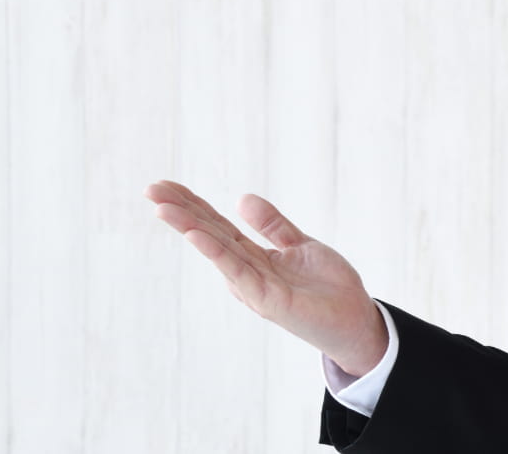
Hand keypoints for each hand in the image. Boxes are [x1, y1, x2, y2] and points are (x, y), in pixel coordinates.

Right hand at [145, 180, 388, 375]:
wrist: (356, 320)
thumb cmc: (329, 288)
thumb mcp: (300, 245)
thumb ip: (273, 225)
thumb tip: (241, 198)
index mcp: (254, 258)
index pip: (218, 226)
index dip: (193, 205)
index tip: (166, 186)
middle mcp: (247, 272)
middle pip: (210, 235)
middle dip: (180, 212)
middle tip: (150, 189)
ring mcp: (253, 286)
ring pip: (216, 250)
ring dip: (189, 227)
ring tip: (162, 207)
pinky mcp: (266, 299)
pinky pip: (237, 270)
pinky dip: (215, 252)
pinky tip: (196, 234)